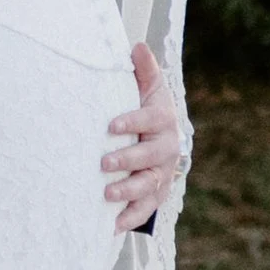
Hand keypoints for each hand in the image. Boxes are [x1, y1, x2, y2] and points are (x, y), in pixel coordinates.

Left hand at [104, 42, 185, 232]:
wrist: (163, 141)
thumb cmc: (148, 111)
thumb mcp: (148, 89)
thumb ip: (144, 71)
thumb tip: (137, 45)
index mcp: (163, 121)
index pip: (151, 120)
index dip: (133, 122)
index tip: (111, 125)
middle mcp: (166, 149)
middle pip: (150, 156)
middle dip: (128, 160)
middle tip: (103, 163)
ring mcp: (162, 174)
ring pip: (149, 185)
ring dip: (129, 191)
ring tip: (107, 194)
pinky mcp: (156, 195)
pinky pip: (146, 209)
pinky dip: (131, 217)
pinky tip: (112, 224)